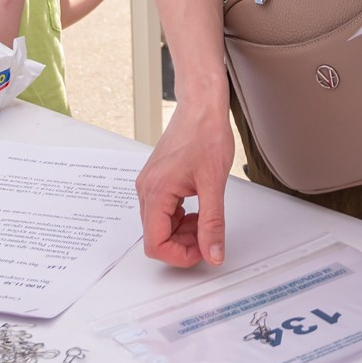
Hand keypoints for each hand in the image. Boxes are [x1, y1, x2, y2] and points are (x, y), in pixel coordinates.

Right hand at [136, 102, 234, 267]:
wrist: (201, 107)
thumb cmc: (204, 133)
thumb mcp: (214, 184)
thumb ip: (213, 223)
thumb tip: (213, 252)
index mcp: (156, 192)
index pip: (155, 244)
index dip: (180, 256)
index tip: (202, 253)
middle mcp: (147, 189)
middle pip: (156, 237)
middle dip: (184, 244)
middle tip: (209, 237)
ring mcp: (151, 185)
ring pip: (160, 226)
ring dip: (183, 232)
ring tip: (206, 221)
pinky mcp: (158, 181)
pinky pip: (164, 212)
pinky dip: (181, 219)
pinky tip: (198, 210)